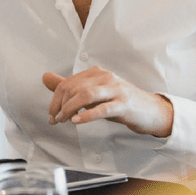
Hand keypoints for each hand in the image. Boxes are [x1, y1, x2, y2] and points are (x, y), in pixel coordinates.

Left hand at [42, 66, 173, 137]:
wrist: (150, 110)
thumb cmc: (120, 102)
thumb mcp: (94, 93)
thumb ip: (70, 86)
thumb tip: (45, 77)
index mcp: (96, 72)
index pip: (68, 83)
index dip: (55, 99)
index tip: (52, 115)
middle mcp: (105, 77)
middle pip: (74, 88)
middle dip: (60, 105)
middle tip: (55, 120)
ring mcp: (116, 89)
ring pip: (86, 95)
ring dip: (70, 109)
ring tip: (63, 120)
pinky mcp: (124, 104)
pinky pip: (102, 108)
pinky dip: (87, 115)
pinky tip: (77, 121)